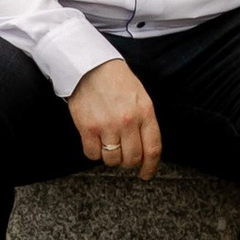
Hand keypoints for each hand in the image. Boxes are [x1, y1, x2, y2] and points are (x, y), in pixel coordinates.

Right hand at [68, 57, 161, 178]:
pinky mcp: (87, 127)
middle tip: (125, 156)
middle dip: (129, 162)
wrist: (90, 65)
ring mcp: (106, 125)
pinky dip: (94, 152)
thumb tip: (146, 148)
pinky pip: (92, 154)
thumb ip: (145, 122)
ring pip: (112, 159)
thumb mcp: (141, 97)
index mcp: (145, 112)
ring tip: (109, 144)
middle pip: (132, 158)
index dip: (150, 167)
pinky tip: (95, 141)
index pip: (153, 149)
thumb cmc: (117, 80)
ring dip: (111, 157)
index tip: (146, 174)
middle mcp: (127, 121)